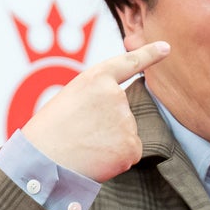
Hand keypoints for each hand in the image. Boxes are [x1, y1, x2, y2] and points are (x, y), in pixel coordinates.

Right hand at [20, 41, 170, 182]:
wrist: (43, 162)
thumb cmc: (50, 132)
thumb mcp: (70, 99)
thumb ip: (99, 97)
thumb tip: (124, 114)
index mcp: (96, 78)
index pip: (128, 63)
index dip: (148, 54)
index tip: (166, 48)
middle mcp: (116, 95)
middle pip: (123, 112)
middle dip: (107, 125)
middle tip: (80, 132)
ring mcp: (126, 121)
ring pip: (126, 133)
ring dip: (109, 142)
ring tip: (84, 145)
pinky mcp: (132, 146)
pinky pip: (130, 152)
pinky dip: (115, 159)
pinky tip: (96, 158)